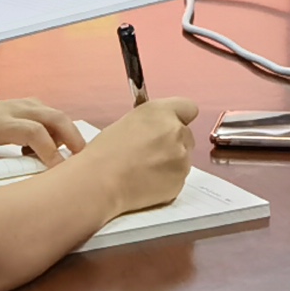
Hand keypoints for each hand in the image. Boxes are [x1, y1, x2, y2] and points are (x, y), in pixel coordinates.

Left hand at [0, 93, 83, 167]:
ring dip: (69, 132)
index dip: (47, 149)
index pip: (31, 131)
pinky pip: (50, 114)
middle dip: (71, 136)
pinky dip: (60, 129)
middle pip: (52, 116)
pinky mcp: (28, 106)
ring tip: (74, 156)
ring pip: (54, 113)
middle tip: (82, 159)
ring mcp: (22, 105)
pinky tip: (54, 147)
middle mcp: (14, 110)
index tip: (56, 169)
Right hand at [85, 94, 199, 217]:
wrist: (101, 181)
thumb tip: (157, 128)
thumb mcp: (128, 122)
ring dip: (171, 163)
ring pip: (184, 158)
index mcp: (161, 112)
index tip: (171, 125)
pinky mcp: (180, 180)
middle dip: (174, 143)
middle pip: (187, 135)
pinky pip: (178, 178)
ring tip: (145, 171)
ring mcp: (181, 157)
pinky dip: (167, 181)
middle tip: (152, 153)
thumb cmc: (105, 153)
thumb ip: (151, 122)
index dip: (179, 118)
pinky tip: (147, 182)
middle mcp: (176, 131)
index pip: (188, 108)